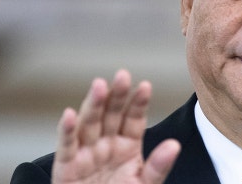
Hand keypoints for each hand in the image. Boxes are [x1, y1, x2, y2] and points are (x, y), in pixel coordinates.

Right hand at [52, 69, 180, 183]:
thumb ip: (158, 167)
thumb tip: (175, 145)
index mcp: (127, 145)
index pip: (134, 119)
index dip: (138, 103)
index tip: (145, 86)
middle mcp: (106, 144)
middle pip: (111, 115)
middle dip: (117, 95)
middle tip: (122, 75)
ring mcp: (86, 152)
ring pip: (89, 123)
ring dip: (94, 104)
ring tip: (99, 85)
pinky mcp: (66, 166)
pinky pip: (66, 146)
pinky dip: (66, 130)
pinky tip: (69, 114)